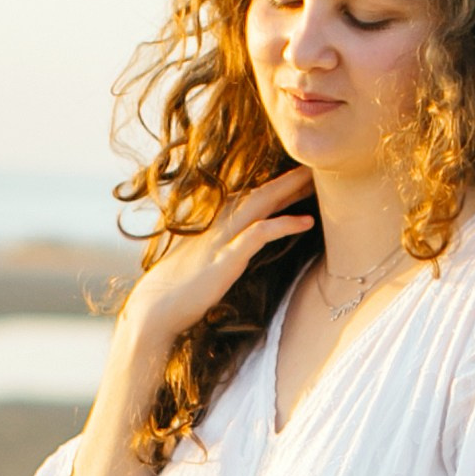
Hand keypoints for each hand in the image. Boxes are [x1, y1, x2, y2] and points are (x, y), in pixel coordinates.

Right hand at [122, 166, 313, 355]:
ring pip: (260, 203)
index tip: (303, 176)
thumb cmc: (179, 287)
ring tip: (317, 180)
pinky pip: (258, 234)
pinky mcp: (225, 257)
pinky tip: (305, 222)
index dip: (278, 184)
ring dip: (289, 188)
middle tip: (319, 167)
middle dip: (290, 177)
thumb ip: (222, 245)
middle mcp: (218, 221)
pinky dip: (283, 224)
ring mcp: (221, 237)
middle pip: (260, 191)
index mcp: (215, 220)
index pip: (251, 195)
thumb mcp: (204, 258)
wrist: (155, 307)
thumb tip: (240, 244)